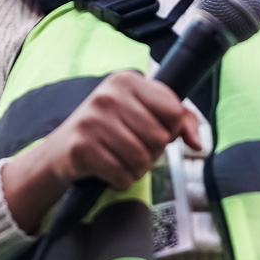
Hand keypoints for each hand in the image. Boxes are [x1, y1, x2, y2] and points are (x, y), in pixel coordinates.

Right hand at [0, 71, 200, 233]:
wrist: (60, 151)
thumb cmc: (110, 130)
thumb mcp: (143, 114)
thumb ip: (179, 121)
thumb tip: (198, 144)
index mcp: (128, 79)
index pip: (174, 110)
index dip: (170, 130)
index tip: (153, 131)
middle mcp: (109, 94)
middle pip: (159, 138)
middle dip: (152, 153)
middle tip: (134, 150)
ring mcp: (92, 120)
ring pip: (142, 159)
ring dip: (137, 169)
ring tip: (122, 160)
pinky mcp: (81, 147)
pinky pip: (122, 175)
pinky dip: (121, 180)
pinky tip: (109, 171)